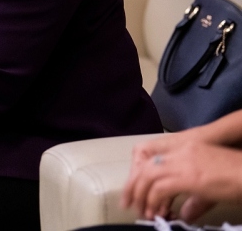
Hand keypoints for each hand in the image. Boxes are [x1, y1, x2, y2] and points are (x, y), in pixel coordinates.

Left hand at [122, 140, 241, 220]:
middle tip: (130, 202)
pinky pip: (160, 187)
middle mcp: (181, 151)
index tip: (138, 191)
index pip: (153, 157)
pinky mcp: (189, 176)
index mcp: (186, 148)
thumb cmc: (238, 178)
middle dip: (134, 185)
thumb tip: (184, 213)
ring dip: (141, 194)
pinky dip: (153, 200)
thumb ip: (194, 198)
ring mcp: (184, 162)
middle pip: (146, 166)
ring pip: (148, 176)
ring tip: (141, 210)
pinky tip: (155, 210)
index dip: (141, 175)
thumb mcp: (211, 185)